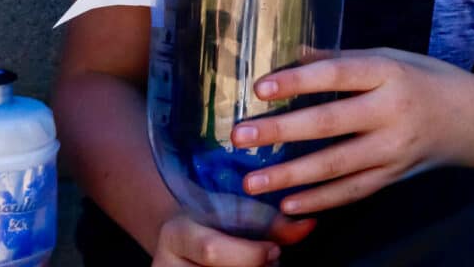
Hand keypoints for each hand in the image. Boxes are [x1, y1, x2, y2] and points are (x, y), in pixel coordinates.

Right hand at [151, 212, 312, 266]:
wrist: (184, 237)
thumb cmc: (218, 220)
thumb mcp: (240, 212)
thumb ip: (274, 222)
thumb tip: (309, 225)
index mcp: (176, 233)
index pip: (212, 251)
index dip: (250, 255)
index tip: (274, 250)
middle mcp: (164, 264)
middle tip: (270, 261)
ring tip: (259, 265)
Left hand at [232, 48, 473, 214]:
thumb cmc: (430, 81)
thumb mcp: (394, 58)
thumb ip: (343, 59)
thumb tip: (292, 53)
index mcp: (390, 72)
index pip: (338, 74)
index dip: (298, 80)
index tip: (261, 88)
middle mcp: (393, 110)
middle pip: (330, 122)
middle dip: (281, 130)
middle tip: (240, 136)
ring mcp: (395, 147)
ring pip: (336, 165)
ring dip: (290, 175)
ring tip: (251, 181)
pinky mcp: (396, 175)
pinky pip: (353, 191)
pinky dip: (320, 201)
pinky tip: (288, 204)